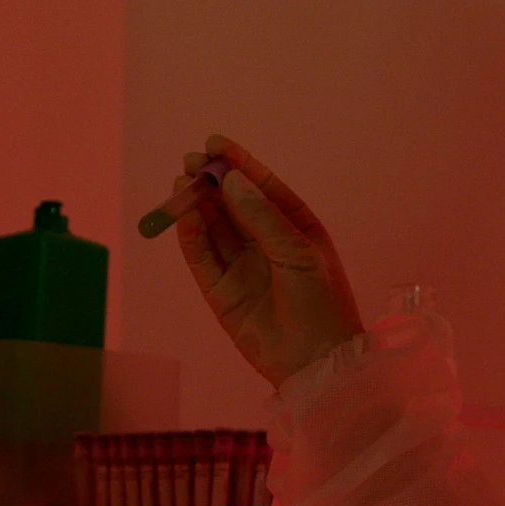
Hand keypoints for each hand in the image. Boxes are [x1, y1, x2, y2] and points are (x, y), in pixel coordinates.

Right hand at [171, 136, 364, 388]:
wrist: (317, 363)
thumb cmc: (321, 304)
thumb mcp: (298, 253)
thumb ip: (262, 218)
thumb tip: (231, 180)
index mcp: (294, 227)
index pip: (262, 187)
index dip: (239, 163)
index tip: (214, 143)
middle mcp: (265, 242)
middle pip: (232, 203)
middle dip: (212, 180)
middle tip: (192, 162)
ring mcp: (241, 266)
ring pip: (213, 226)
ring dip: (197, 203)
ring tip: (183, 182)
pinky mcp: (221, 291)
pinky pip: (201, 257)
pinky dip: (190, 235)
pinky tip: (183, 214)